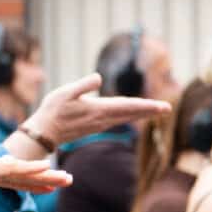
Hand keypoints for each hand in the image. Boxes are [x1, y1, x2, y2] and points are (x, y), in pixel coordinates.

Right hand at [0, 137, 70, 207]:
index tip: (48, 186)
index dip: (30, 183)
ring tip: (66, 178)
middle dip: (45, 178)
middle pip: (22, 174)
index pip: (11, 180)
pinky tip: (44, 169)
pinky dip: (28, 170)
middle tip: (67, 180)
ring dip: (45, 175)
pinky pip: (10, 171)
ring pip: (21, 172)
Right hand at [28, 73, 170, 146]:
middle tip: (167, 108)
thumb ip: (82, 85)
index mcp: (99, 109)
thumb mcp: (64, 93)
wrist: (44, 133)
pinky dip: (129, 116)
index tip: (164, 107)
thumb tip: (98, 78)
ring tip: (155, 110)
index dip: (147, 106)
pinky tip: (132, 114)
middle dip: (150, 110)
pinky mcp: (95, 125)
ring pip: (126, 117)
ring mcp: (99, 124)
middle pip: (131, 113)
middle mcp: (103, 119)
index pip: (129, 106)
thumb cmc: (53, 111)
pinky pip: (118, 119)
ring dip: (141, 114)